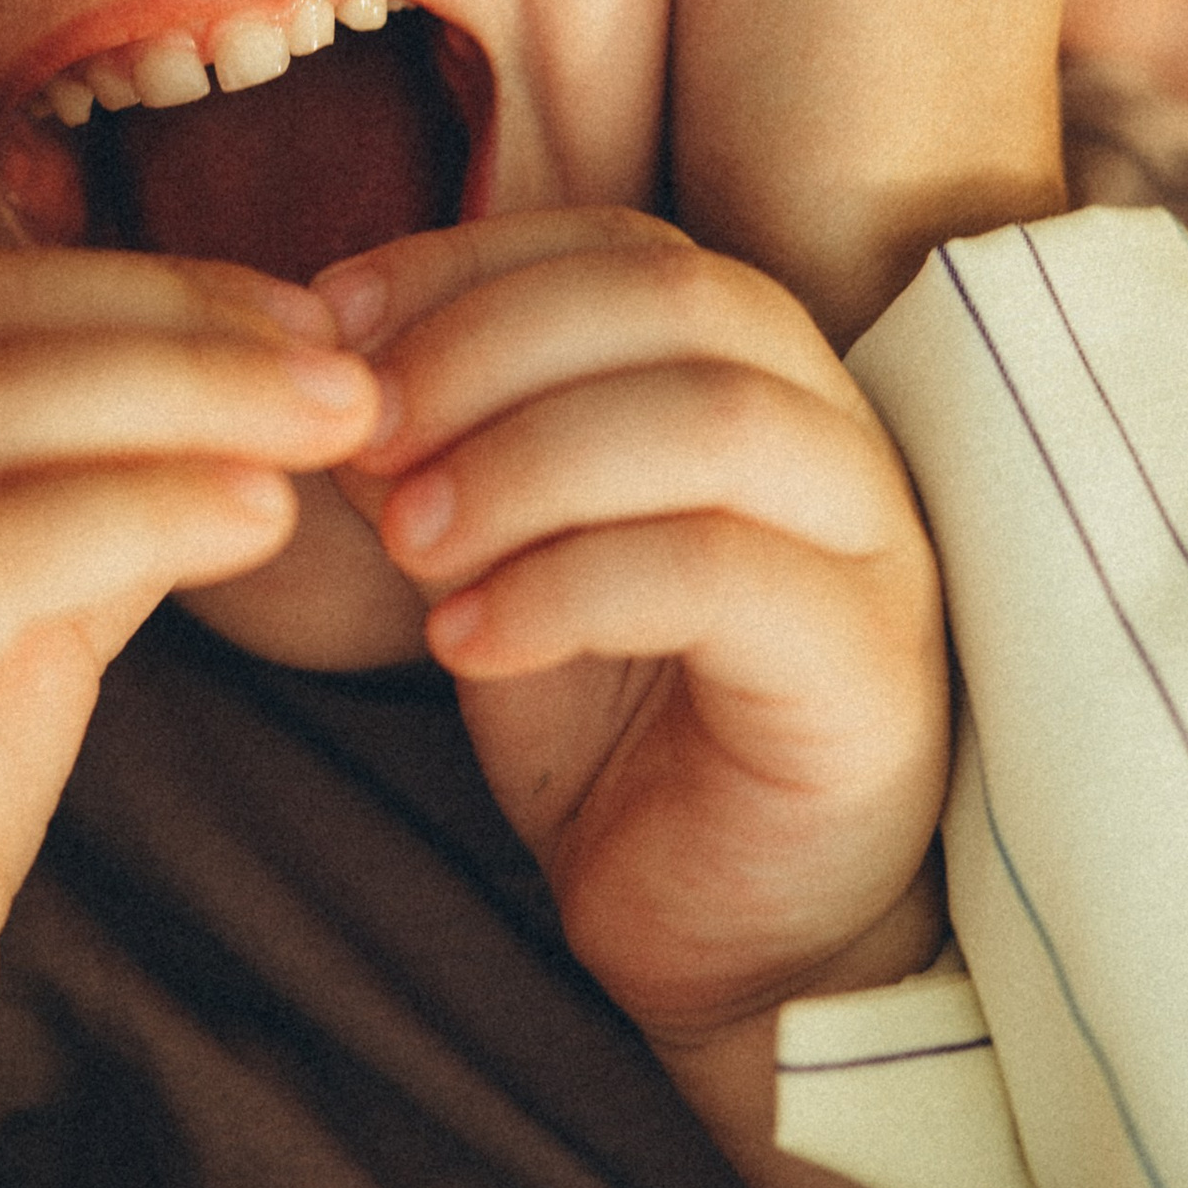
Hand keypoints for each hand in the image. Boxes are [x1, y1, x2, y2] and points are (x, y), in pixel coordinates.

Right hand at [0, 248, 375, 1159]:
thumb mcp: (15, 606)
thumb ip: (95, 479)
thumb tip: (260, 367)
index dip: (151, 289)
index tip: (311, 320)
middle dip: (185, 332)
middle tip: (353, 367)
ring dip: (183, 400)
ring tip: (337, 423)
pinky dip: (130, 514)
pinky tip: (257, 517)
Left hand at [319, 212, 948, 1047]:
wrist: (728, 938)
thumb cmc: (618, 729)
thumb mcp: (506, 557)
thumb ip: (443, 447)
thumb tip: (315, 352)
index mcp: (755, 376)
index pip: (624, 248)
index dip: (467, 265)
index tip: (333, 324)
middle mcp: (836, 435)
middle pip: (675, 300)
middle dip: (485, 347)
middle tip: (362, 441)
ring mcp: (871, 550)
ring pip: (712, 420)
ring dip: (526, 460)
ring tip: (408, 545)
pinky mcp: (865, 673)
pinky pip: (722, 576)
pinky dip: (568, 587)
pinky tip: (464, 639)